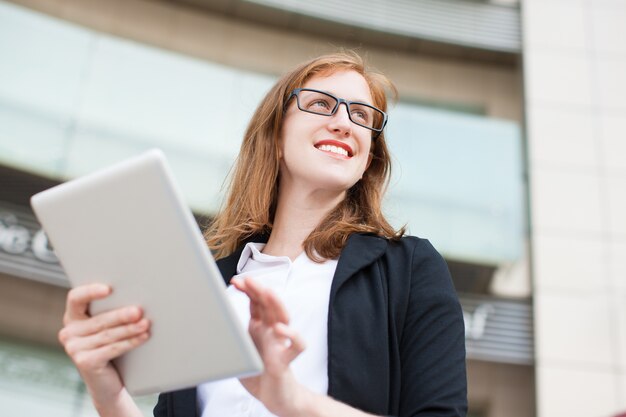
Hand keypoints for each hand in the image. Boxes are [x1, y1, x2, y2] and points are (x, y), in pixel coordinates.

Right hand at [58, 284, 149, 408]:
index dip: (90, 291)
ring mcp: (74, 348)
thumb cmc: (110, 345)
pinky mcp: (84, 362)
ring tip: (146, 324)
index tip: (109, 289)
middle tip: (138, 311)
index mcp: (73, 316)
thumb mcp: (107, 327)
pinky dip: (130, 342)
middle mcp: (69, 332)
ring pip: (108, 334)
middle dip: (121, 315)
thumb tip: (136, 300)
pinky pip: (111, 349)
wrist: (106, 381)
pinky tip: (143, 337)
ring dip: (130, 329)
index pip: (75, 298)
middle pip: (99, 320)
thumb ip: (111, 311)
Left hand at [231, 277, 307, 415]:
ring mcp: (280, 344)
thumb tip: (208, 326)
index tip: (236, 281)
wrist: (276, 398)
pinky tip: (281, 329)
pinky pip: (296, 346)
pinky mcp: (285, 361)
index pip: (256, 303)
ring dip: (275, 303)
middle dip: (259, 290)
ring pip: (283, 318)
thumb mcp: (239, 350)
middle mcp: (272, 332)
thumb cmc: (258, 373)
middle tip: (248, 280)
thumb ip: (231, 337)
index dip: (248, 290)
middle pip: (269, 305)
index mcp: (260, 328)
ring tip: (267, 292)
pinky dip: (292, 335)